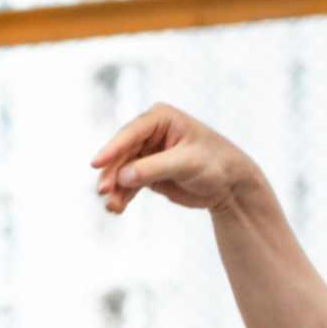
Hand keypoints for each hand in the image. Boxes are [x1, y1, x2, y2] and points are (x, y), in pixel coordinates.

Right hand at [90, 104, 256, 219]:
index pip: (131, 132)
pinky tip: (116, 209)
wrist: (230, 185)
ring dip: (115, 189)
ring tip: (112, 207)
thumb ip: (154, 168)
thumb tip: (123, 175)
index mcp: (160, 118)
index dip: (112, 148)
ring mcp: (147, 154)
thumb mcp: (186, 164)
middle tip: (103, 192)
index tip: (96, 164)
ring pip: (122, 171)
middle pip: (122, 153)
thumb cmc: (215, 164)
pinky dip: (122, 196)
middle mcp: (150, 133)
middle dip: (112, 173)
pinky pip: (128, 184)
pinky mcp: (147, 173)